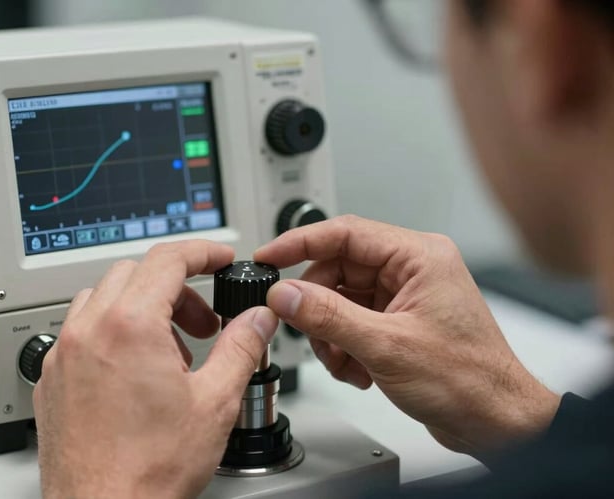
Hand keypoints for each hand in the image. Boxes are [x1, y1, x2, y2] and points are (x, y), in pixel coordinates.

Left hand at [33, 241, 278, 498]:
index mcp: (129, 326)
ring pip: (101, 298)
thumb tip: (258, 318)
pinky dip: (110, 332)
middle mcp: (88, 332)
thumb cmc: (148, 470)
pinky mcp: (51, 379)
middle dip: (176, 287)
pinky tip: (134, 371)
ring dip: (141, 307)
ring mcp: (63, 355)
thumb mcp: (215, 402)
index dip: (201, 252)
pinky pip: (79, 331)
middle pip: (134, 274)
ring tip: (169, 351)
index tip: (218, 258)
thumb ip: (242, 347)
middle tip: (203, 322)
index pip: (167, 259)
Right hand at [254, 215, 559, 459]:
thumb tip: (285, 294)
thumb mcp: (386, 346)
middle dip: (317, 306)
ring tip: (342, 361)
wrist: (496, 423)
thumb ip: (328, 316)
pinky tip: (358, 370)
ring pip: (340, 299)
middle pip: (337, 269)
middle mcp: (411, 270)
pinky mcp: (398, 322)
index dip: (300, 242)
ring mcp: (404, 297)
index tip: (269, 256)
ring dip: (330, 334)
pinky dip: (344, 347)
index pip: (345, 232)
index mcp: (418, 257)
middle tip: (303, 329)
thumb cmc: (469, 380)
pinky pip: (351, 321)